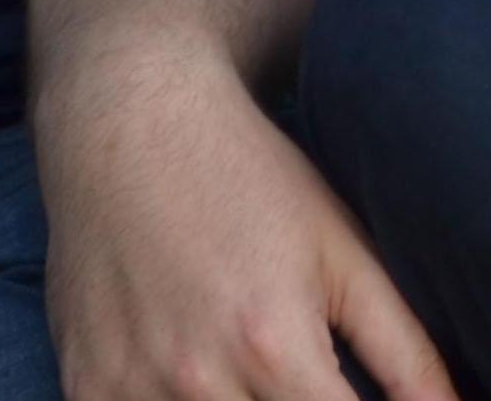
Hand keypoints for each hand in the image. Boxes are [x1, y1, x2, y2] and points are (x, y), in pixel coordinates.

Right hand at [41, 49, 458, 400]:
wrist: (128, 115)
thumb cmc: (247, 174)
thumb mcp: (341, 246)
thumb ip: (405, 349)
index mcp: (274, 345)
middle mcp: (199, 380)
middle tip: (310, 390)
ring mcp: (132, 391)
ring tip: (260, 386)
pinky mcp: (85, 389)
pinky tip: (201, 386)